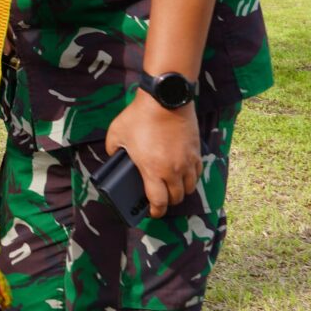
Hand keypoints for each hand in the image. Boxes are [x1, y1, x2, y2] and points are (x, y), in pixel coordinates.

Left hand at [104, 92, 201, 219]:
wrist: (165, 98)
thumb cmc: (139, 116)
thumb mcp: (116, 134)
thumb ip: (113, 150)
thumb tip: (114, 157)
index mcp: (153, 170)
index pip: (159, 202)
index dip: (155, 212)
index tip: (152, 212)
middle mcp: (173, 170)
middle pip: (176, 198)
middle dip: (167, 202)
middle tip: (160, 198)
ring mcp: (187, 161)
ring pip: (190, 187)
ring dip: (181, 191)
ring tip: (172, 187)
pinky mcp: (196, 151)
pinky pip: (197, 172)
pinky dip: (191, 177)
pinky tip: (184, 172)